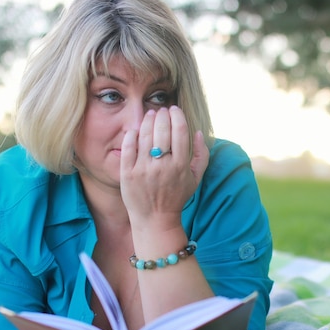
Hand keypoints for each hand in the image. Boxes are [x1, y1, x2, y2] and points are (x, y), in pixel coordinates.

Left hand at [120, 106, 209, 230]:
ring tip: (150, 115)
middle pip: (162, 130)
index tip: (174, 110)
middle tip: (162, 110)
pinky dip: (132, 135)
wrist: (155, 219)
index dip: (177, 116)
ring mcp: (143, 170)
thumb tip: (199, 132)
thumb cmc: (176, 197)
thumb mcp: (195, 178)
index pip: (180, 131)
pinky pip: (129, 147)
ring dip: (148, 120)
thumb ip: (202, 155)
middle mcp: (162, 166)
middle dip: (163, 115)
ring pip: (145, 136)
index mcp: (180, 166)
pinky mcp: (128, 174)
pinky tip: (136, 129)